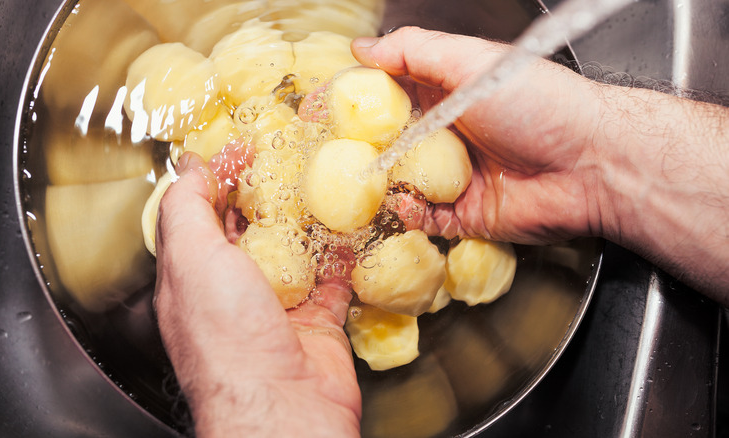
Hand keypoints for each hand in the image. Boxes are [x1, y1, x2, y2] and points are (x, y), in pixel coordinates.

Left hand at [154, 152, 360, 436]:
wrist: (283, 407)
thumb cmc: (228, 338)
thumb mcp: (191, 259)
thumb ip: (186, 209)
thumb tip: (191, 167)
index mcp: (193, 276)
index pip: (202, 214)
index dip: (220, 177)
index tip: (244, 146)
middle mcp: (233, 290)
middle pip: (251, 229)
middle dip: (268, 192)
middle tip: (291, 156)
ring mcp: (277, 306)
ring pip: (294, 250)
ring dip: (308, 219)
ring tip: (325, 180)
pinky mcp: (318, 319)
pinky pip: (332, 277)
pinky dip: (343, 253)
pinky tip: (353, 226)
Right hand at [352, 27, 728, 300]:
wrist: (591, 164)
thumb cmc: (536, 104)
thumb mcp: (469, 63)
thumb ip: (413, 52)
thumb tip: (362, 49)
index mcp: (446, 93)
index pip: (388, 94)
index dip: (354, 100)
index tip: (320, 108)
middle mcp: (448, 134)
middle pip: (389, 142)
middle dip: (357, 148)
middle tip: (323, 154)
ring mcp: (456, 176)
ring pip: (402, 182)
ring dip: (378, 184)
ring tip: (354, 184)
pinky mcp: (466, 215)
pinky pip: (426, 218)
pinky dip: (409, 213)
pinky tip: (401, 204)